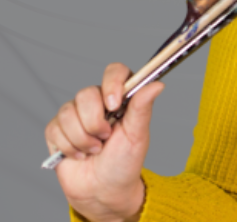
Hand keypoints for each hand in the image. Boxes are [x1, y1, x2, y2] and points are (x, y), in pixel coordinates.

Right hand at [44, 63, 162, 221]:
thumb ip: (142, 107)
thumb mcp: (137, 135)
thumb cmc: (124, 162)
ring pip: (67, 112)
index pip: (114, 71)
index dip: (112, 83)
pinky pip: (54, 129)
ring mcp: (75, 115)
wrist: (102, 190)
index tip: (114, 105)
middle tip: (105, 137)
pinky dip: (68, 146)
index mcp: (120, 98)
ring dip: (82, 138)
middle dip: (94, 122)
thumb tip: (157, 84)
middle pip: (86, 93)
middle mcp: (97, 102)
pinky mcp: (57, 130)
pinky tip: (80, 155)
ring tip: (95, 149)